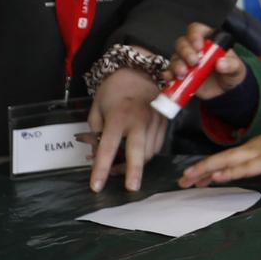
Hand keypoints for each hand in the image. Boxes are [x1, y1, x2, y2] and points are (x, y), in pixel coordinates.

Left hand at [88, 66, 169, 192]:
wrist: (137, 71)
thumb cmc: (112, 91)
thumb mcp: (96, 110)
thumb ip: (96, 134)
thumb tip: (96, 156)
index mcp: (119, 116)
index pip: (108, 147)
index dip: (101, 168)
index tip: (96, 186)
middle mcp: (140, 119)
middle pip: (139, 152)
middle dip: (134, 172)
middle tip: (131, 188)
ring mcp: (155, 121)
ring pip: (149, 152)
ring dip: (136, 164)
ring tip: (121, 168)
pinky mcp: (164, 122)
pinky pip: (156, 146)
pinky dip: (145, 154)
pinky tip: (135, 154)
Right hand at [169, 21, 244, 100]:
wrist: (226, 91)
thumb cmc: (231, 73)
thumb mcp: (237, 68)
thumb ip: (231, 64)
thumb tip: (220, 63)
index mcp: (208, 40)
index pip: (197, 30)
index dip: (195, 36)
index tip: (198, 47)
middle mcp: (194, 48)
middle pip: (183, 43)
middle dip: (186, 52)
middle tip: (193, 62)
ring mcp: (185, 61)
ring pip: (175, 57)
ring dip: (177, 64)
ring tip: (183, 73)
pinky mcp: (180, 74)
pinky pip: (170, 71)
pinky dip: (168, 74)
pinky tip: (170, 78)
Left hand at [180, 129, 260, 187]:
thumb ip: (255, 162)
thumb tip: (241, 172)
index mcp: (248, 150)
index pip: (222, 159)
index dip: (205, 167)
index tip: (190, 177)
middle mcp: (248, 150)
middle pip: (219, 160)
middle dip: (199, 169)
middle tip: (182, 180)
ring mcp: (256, 155)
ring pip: (227, 162)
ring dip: (207, 169)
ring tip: (190, 177)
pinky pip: (245, 168)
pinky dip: (230, 172)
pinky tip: (217, 176)